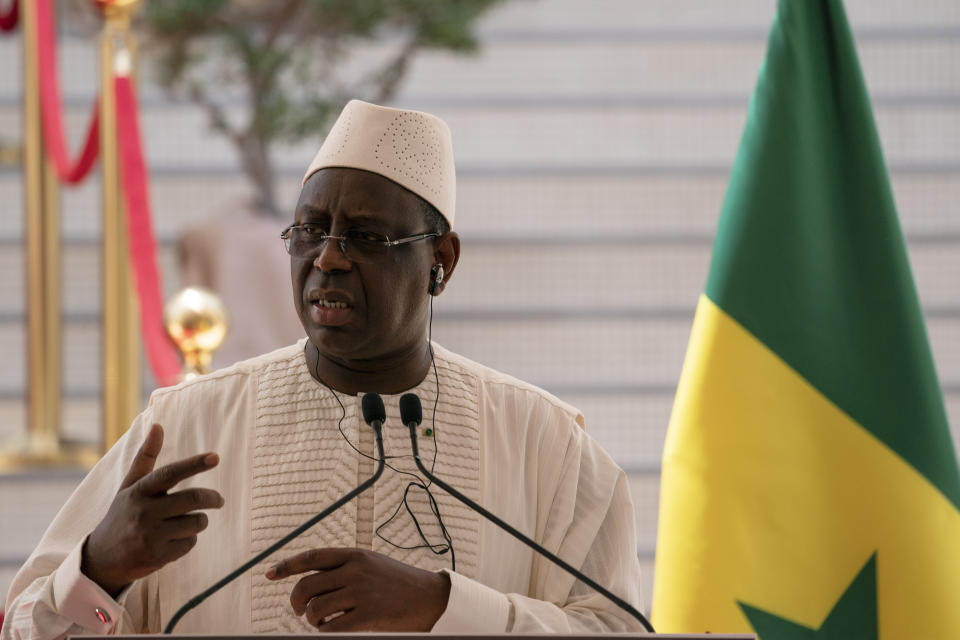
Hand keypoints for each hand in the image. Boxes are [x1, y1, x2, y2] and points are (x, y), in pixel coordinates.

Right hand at [81, 423, 223, 596]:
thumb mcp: (129, 486)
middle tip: (218, 500)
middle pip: (192, 499)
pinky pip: (190, 543)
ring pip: (196, 522)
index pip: (170, 473)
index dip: (194, 464)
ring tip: (189, 522)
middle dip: (212, 498)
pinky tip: (174, 541)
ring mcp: (150, 536)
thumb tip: (158, 425)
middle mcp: (143, 512)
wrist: (101, 559)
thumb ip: (146, 457)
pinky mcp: (157, 556)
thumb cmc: (122, 514)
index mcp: (138, 491)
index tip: (215, 457)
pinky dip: (189, 540)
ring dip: (200, 521)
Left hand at [266, 548, 450, 631]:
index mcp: (355, 555)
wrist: (430, 598)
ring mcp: (361, 593)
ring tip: (321, 622)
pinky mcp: (367, 615)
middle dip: (296, 601)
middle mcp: (355, 571)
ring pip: (315, 609)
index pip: (312, 557)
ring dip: (312, 619)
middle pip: (307, 586)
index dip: (287, 565)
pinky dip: (324, 632)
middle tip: (300, 611)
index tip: (270, 574)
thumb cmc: (399, 583)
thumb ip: (345, 568)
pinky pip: (330, 628)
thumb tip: (311, 579)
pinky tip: (331, 629)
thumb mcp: (372, 564)